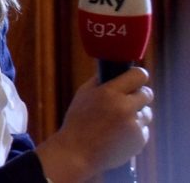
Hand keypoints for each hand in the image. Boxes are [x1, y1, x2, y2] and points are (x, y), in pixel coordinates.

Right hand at [36, 67, 153, 182]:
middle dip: (139, 95)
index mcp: (109, 92)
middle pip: (147, 94)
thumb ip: (100, 81)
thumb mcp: (83, 94)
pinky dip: (134, 131)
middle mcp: (125, 107)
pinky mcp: (140, 140)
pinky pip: (143, 130)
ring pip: (147, 113)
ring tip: (119, 121)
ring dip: (137, 114)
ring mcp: (134, 125)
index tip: (135, 78)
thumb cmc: (78, 121)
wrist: (79, 152)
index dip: (138, 76)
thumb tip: (114, 72)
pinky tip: (118, 135)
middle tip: (128, 100)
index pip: (138, 75)